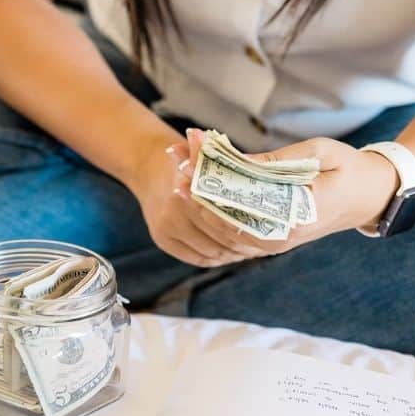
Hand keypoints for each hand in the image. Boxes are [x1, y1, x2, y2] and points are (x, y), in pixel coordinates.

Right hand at [128, 131, 267, 266]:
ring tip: (252, 250)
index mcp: (189, 189)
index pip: (227, 219)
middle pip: (221, 239)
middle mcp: (175, 211)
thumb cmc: (185, 160)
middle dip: (246, 244)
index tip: (268, 232)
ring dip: (234, 254)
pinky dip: (218, 259)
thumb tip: (252, 163)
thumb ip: (223, 161)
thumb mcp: (204, 156)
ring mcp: (167, 227)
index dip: (249, 228)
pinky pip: (198, 258)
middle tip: (265, 245)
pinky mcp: (162, 239)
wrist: (146, 166)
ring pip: (212, 252)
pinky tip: (232, 254)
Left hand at [162, 131, 400, 264]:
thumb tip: (234, 161)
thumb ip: (276, 160)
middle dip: (196, 189)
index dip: (212, 181)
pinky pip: (229, 234)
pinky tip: (193, 192)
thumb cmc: (346, 168)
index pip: (242, 200)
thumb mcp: (318, 152)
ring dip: (196, 202)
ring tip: (177, 171)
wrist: (367, 197)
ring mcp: (270, 244)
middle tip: (175, 160)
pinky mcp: (265, 243)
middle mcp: (279, 237)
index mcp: (296, 215)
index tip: (191, 160)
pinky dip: (208, 213)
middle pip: (224, 217)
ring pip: (221, 230)